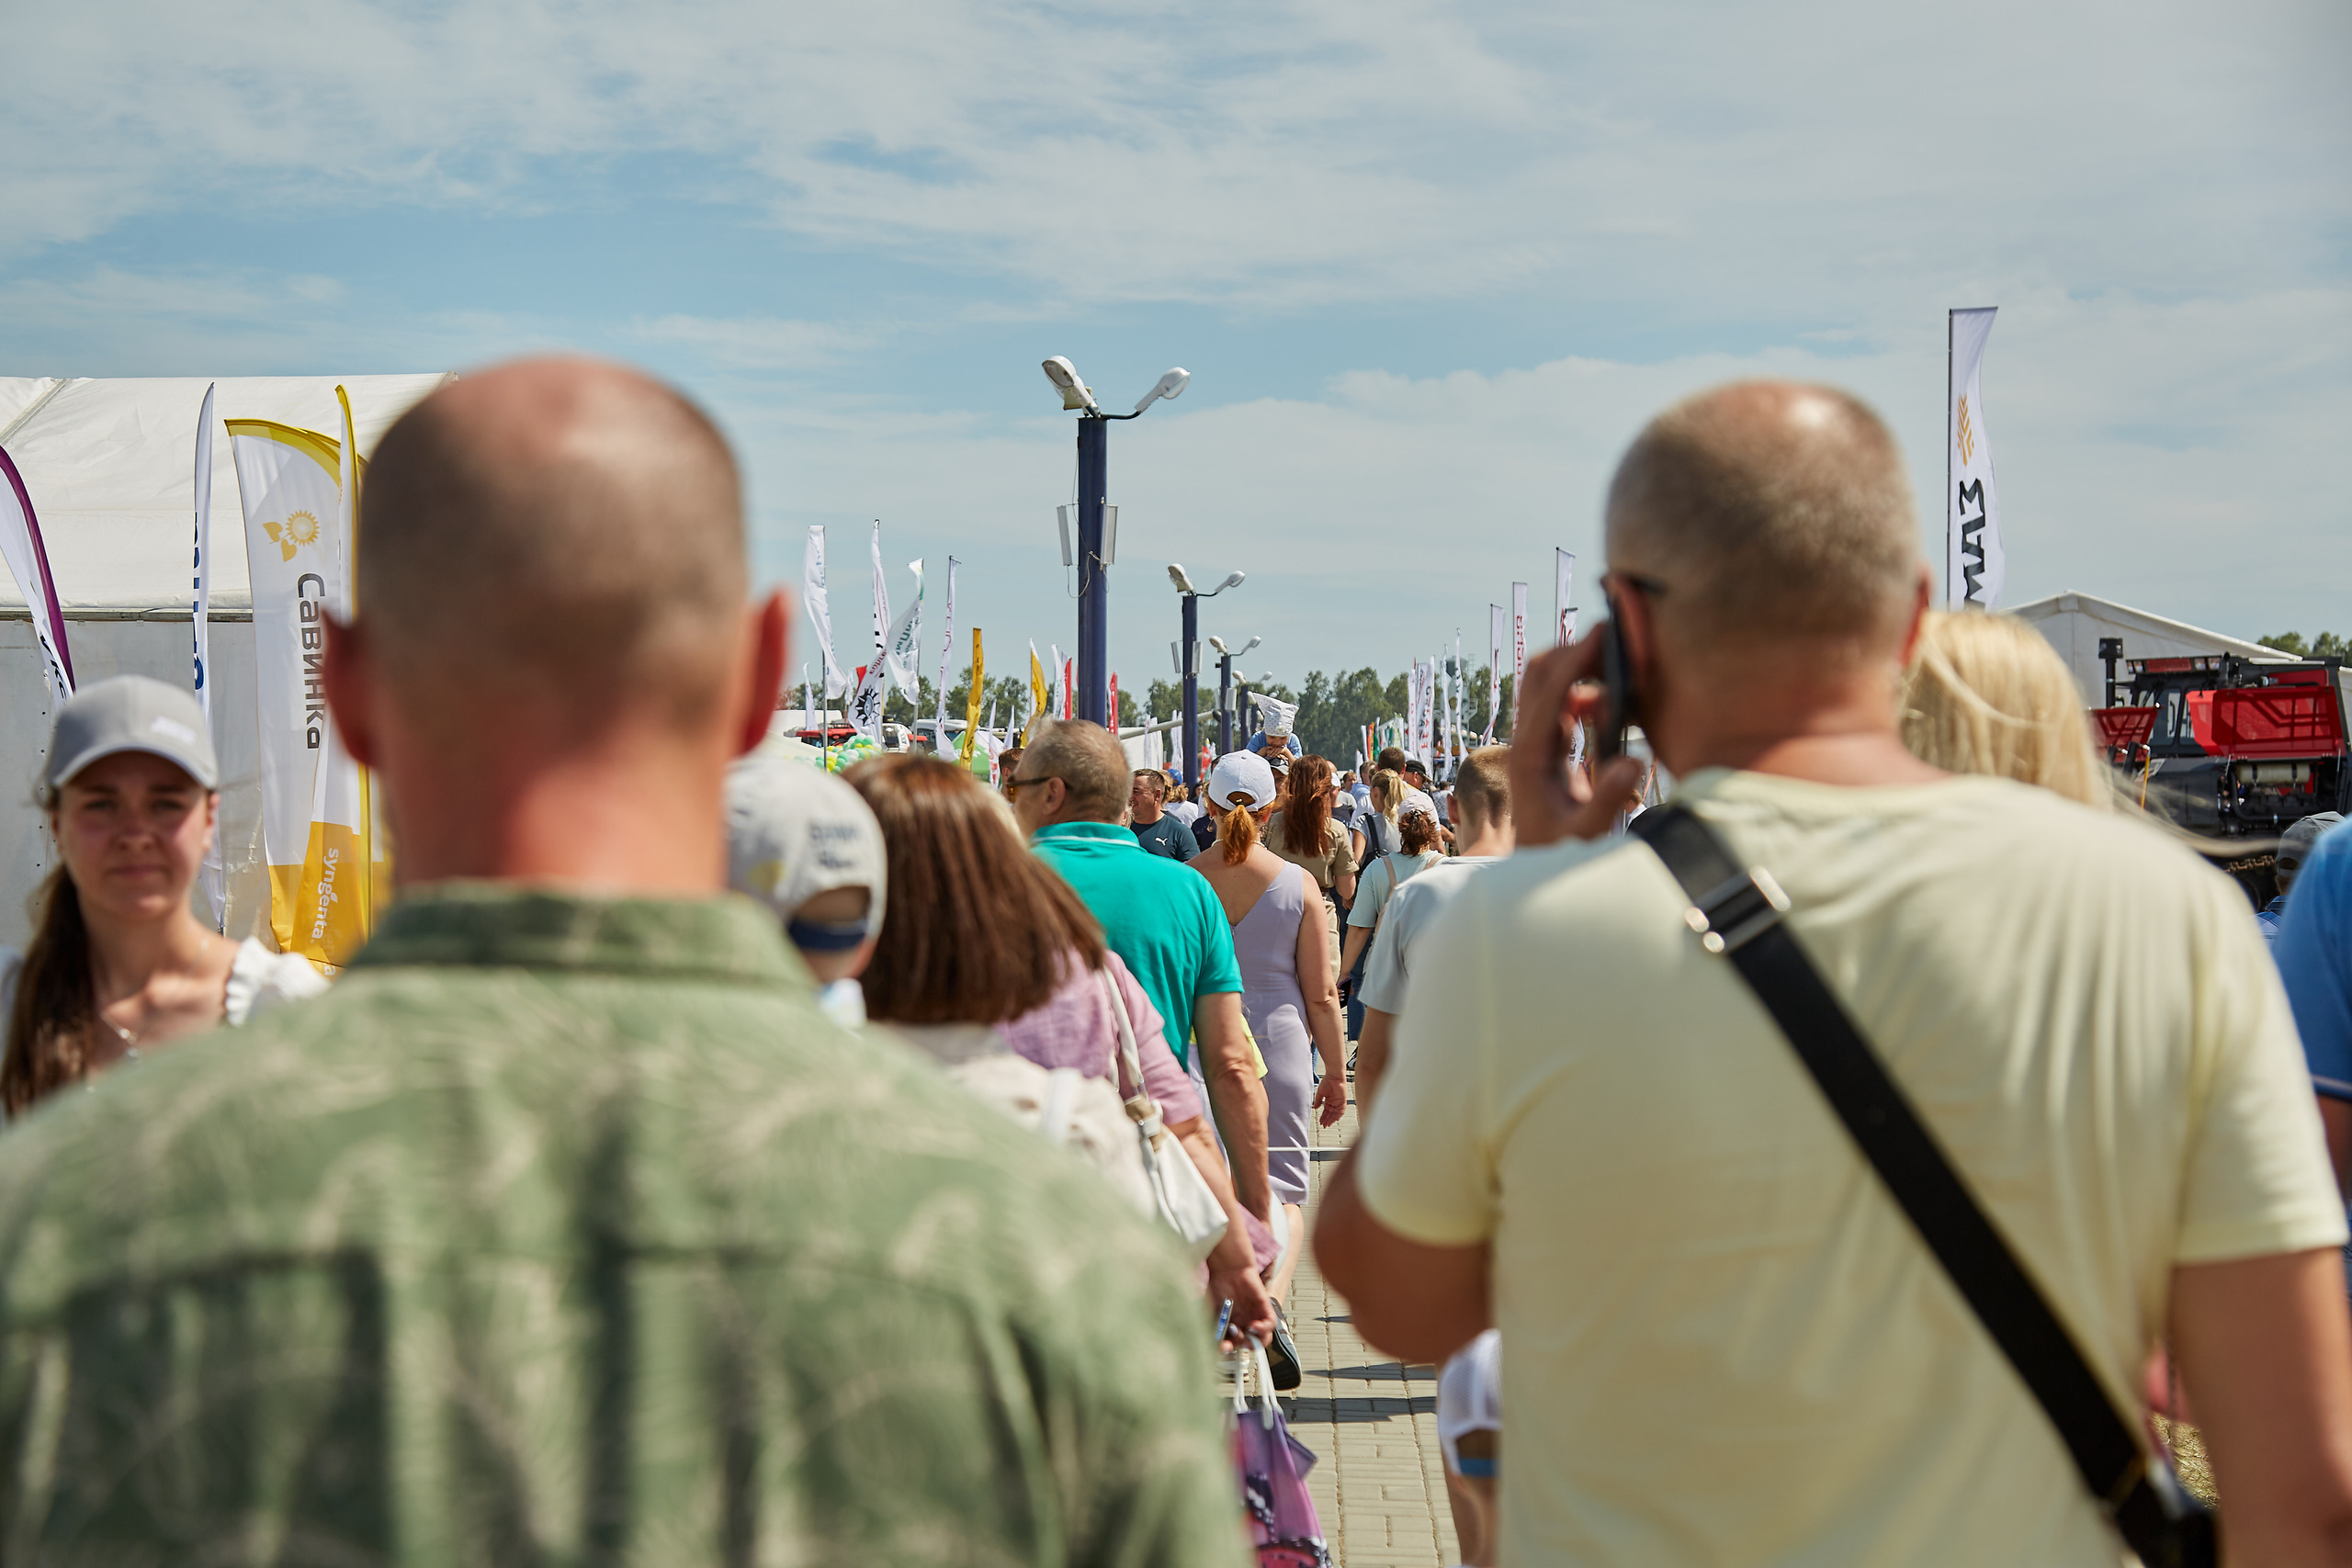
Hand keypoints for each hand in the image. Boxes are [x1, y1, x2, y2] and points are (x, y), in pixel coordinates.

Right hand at [1211, 1262, 1277, 1348]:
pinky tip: (1254, 1326)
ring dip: (1255, 1341)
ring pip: (1263, 1338)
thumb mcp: (1210, 1311)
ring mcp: (1255, 1316)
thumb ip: (1212, 1327)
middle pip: (1250, 1344)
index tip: (1224, 1348)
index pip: (1234, 1345)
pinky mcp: (1264, 1308)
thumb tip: (1213, 1343)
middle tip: (1235, 1342)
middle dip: (1242, 1347)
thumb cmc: (1217, 1286)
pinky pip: (1270, 1324)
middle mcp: (1244, 1323)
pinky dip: (1264, 1329)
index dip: (1230, 1350)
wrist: (1227, 1268)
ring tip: (1246, 1336)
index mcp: (1231, 1326)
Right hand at [1313, 1070, 1347, 1126]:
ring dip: (1331, 1119)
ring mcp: (1339, 1102)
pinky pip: (1341, 1110)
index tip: (1321, 1121)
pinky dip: (1338, 1115)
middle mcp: (1334, 1102)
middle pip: (1331, 1114)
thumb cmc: (1327, 1081)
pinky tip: (1334, 1119)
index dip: (1323, 1117)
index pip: (1326, 1111)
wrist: (1334, 1076)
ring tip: (1327, 1124)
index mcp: (1329, 1100)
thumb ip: (1318, 1101)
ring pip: (1335, 1113)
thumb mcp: (1320, 1093)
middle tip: (1323, 1125)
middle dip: (1327, 1120)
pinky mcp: (1343, 1101)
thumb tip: (1315, 1107)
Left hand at [1510, 629, 1648, 848]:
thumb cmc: (1560, 852)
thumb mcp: (1586, 833)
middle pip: (1539, 676)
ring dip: (1581, 669)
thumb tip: (1632, 761)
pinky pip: (1566, 704)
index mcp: (1529, 756)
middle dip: (1572, 652)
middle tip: (1614, 638)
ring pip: (1551, 685)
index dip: (1574, 662)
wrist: (1540, 869)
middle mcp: (1527, 741)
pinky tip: (1616, 706)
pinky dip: (1589, 693)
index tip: (1600, 633)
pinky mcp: (1550, 745)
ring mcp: (1536, 740)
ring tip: (1622, 666)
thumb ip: (1606, 800)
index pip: (1549, 695)